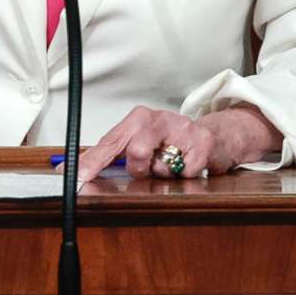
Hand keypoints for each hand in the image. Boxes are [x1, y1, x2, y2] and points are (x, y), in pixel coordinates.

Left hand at [75, 105, 280, 184]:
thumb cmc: (172, 142)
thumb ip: (112, 154)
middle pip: (135, 153)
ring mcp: (182, 128)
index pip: (109, 143)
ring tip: (172, 163)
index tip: (77, 176)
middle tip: (151, 166)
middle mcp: (158, 118)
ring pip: (160, 167)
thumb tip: (78, 170)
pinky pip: (184, 173)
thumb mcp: (141, 141)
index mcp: (137, 118)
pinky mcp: (202, 142)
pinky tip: (189, 164)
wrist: (218, 136)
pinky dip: (185, 176)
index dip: (92, 161)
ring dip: (165, 174)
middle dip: (141, 170)